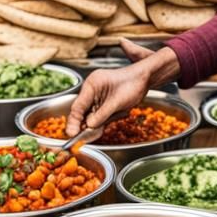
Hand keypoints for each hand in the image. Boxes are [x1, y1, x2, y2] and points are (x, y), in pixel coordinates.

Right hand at [65, 43, 179, 135]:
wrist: (145, 79)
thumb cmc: (133, 84)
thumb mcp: (117, 102)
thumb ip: (102, 115)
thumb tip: (89, 126)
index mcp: (92, 84)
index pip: (78, 105)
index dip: (73, 121)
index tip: (72, 133)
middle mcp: (92, 89)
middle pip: (81, 111)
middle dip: (81, 124)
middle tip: (80, 138)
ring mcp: (97, 95)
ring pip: (88, 114)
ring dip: (90, 124)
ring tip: (92, 135)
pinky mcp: (103, 101)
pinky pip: (96, 113)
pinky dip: (97, 122)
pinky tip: (98, 129)